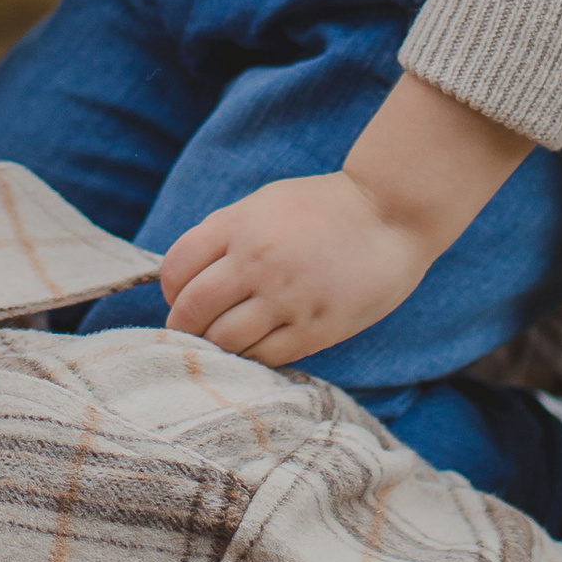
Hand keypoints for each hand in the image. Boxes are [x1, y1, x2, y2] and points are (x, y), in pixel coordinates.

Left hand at [156, 172, 438, 364]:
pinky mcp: (314, 328)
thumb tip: (186, 274)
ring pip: (224, 340)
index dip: (170, 289)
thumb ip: (225, 233)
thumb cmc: (324, 208)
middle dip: (184, 326)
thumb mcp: (266, 203)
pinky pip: (264, 357)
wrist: (391, 213)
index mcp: (239, 224)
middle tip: (194, 331)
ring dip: (216, 346)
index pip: (175, 268)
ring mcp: (285, 297)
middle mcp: (256, 260)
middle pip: (191, 309)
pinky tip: (257, 347)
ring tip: (226, 342)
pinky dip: (251, 357)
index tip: (181, 297)